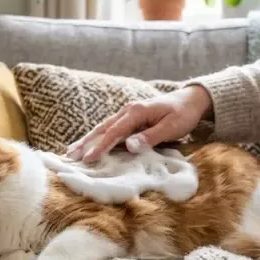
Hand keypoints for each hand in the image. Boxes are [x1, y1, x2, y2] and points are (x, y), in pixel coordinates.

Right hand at [66, 85, 211, 162]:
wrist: (190, 100)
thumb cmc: (183, 114)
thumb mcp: (171, 127)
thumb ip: (150, 137)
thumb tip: (129, 146)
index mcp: (136, 112)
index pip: (114, 132)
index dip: (100, 146)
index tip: (88, 159)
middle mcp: (127, 111)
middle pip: (102, 128)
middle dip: (85, 143)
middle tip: (69, 156)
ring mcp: (127, 114)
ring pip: (103, 128)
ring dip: (87, 140)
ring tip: (71, 151)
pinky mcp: (129, 119)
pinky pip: (109, 129)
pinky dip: (96, 137)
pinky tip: (88, 144)